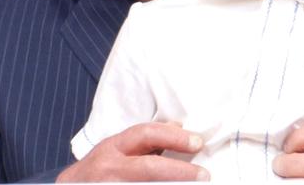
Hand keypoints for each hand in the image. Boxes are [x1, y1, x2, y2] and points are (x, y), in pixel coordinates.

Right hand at [56, 122, 209, 181]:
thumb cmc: (100, 168)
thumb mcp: (117, 148)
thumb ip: (145, 140)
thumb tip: (178, 127)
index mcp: (113, 147)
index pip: (146, 134)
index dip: (174, 137)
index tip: (197, 142)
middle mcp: (109, 167)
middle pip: (148, 168)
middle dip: (180, 171)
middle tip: (204, 175)